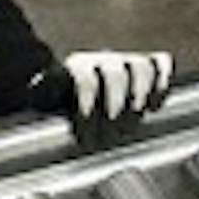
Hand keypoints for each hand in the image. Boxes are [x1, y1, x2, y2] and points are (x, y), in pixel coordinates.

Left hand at [28, 51, 174, 141]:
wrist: (79, 85)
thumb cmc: (63, 98)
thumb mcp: (46, 96)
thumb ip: (43, 89)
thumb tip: (36, 83)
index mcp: (78, 68)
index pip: (86, 80)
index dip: (88, 107)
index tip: (87, 137)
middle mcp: (103, 60)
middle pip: (115, 73)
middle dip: (115, 106)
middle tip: (112, 133)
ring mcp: (125, 61)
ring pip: (140, 66)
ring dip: (140, 94)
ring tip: (136, 118)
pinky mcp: (146, 66)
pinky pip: (160, 64)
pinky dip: (163, 81)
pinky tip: (156, 105)